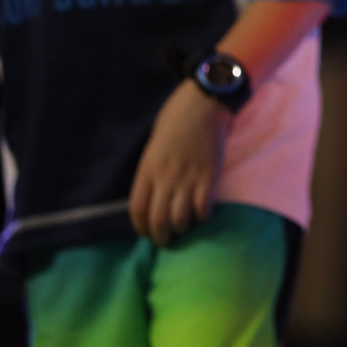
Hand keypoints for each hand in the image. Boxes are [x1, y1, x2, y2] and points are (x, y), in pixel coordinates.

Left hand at [130, 80, 229, 245]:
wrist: (202, 105)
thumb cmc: (175, 121)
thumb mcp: (153, 147)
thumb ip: (152, 171)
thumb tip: (154, 195)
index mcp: (147, 170)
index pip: (137, 210)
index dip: (141, 228)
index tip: (147, 232)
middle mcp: (165, 178)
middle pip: (158, 220)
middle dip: (161, 237)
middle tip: (167, 240)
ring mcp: (188, 178)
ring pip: (180, 219)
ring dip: (181, 230)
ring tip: (184, 229)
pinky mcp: (209, 177)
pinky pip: (203, 208)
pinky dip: (202, 217)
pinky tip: (201, 213)